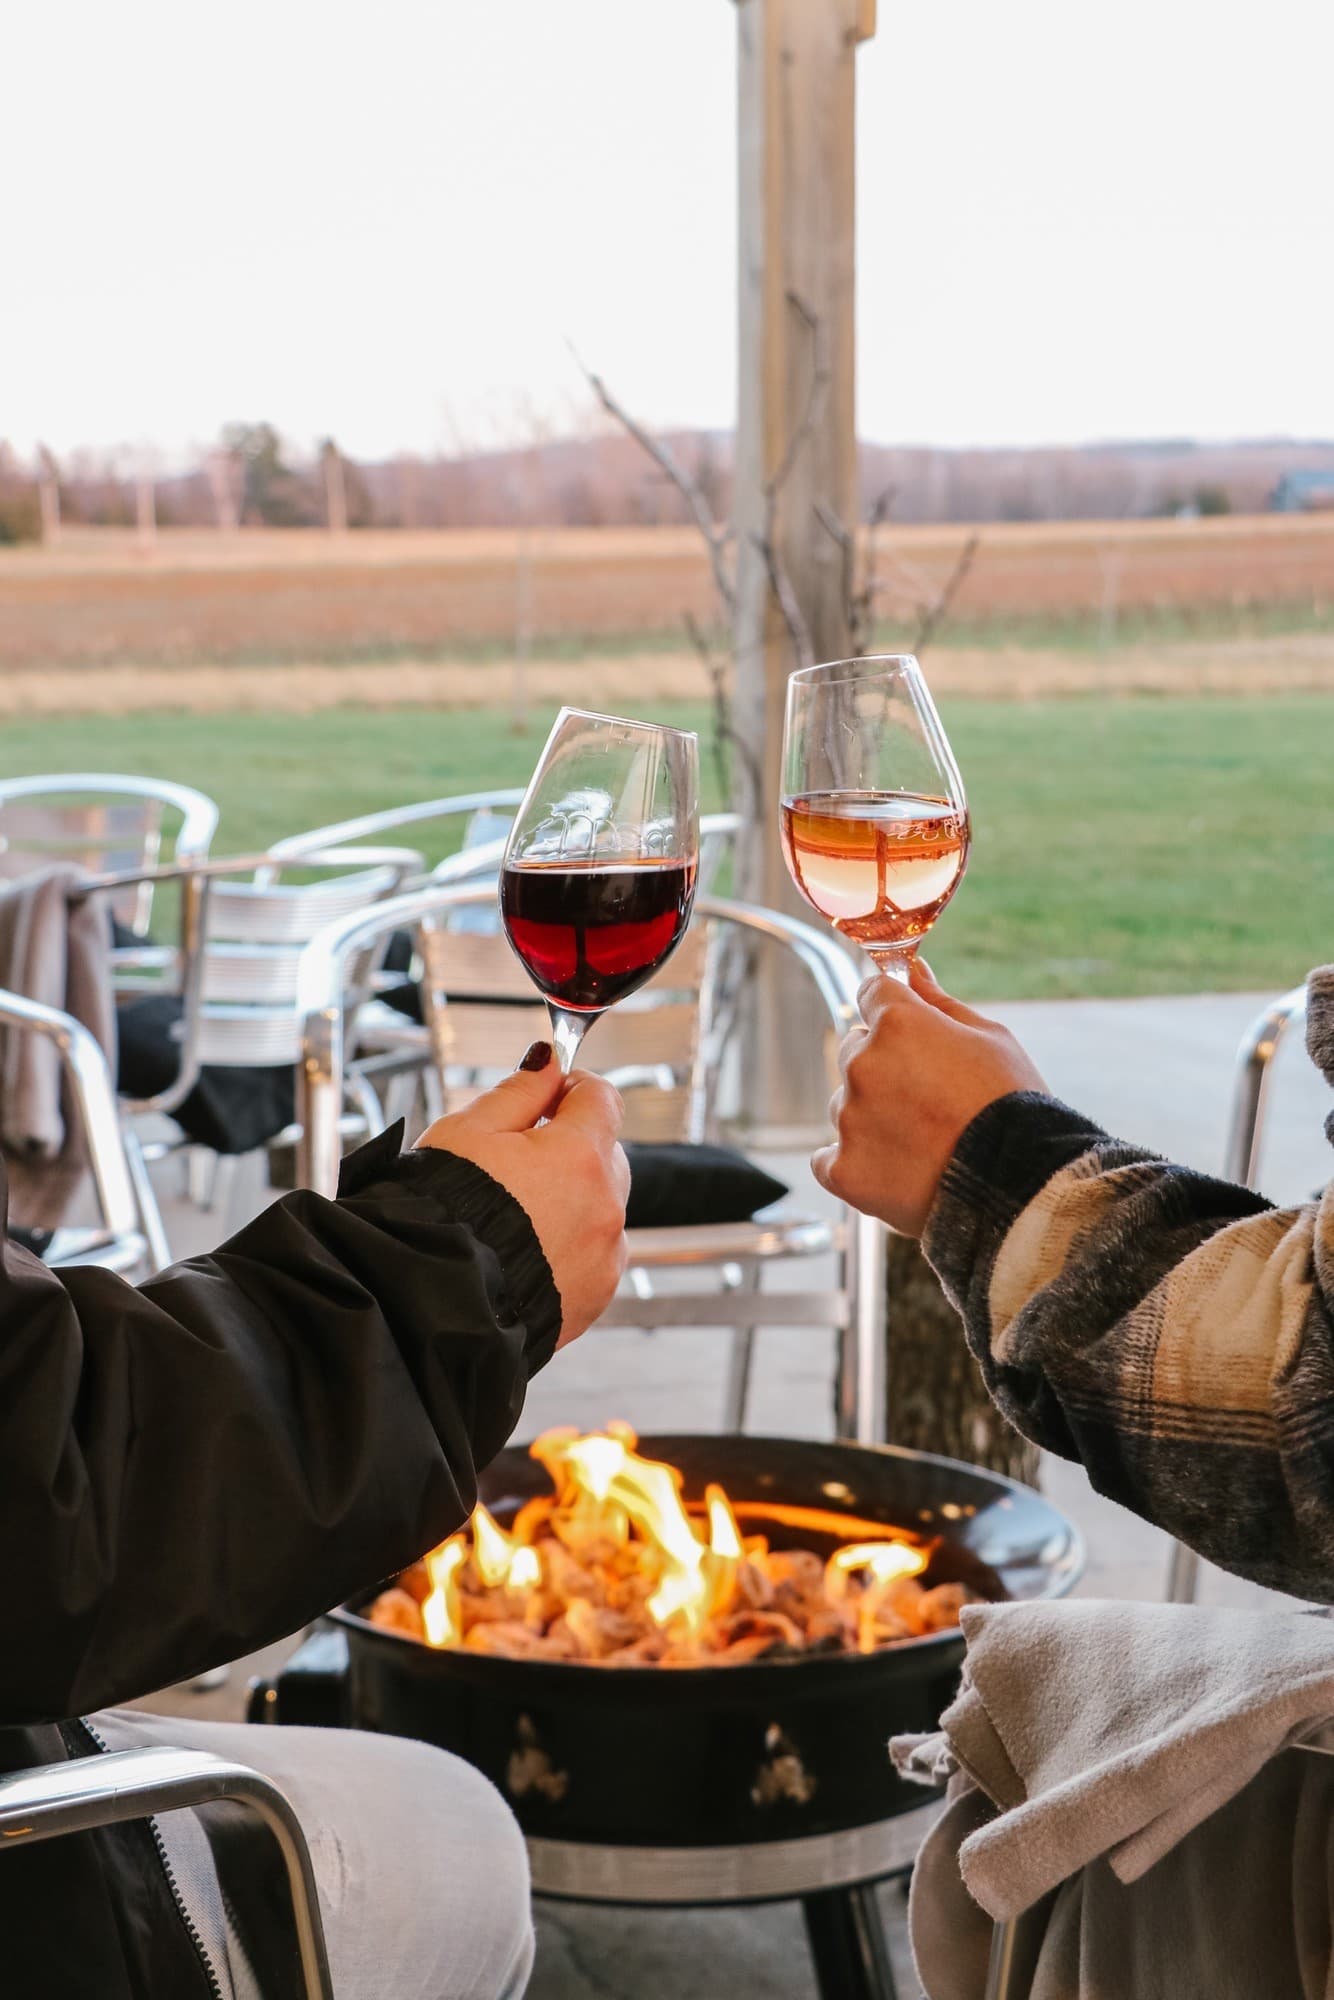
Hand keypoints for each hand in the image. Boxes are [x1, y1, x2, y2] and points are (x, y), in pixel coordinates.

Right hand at [415, 1045, 628, 1347]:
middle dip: (569, 1148)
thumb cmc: (440, 1216)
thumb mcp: (467, 1133)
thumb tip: (548, 1060)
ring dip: (570, 1201)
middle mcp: (605, 1206)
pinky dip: (568, 1247)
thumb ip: (519, 1091)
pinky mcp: (595, 1296)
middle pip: (604, 1154)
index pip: (602, 1097)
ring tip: (512, 1216)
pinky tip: (522, 1252)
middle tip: (514, 1161)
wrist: (429, 1305)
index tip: (548, 1095)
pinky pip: (592, 1255)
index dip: (572, 1088)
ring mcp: (604, 1256)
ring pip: (599, 1207)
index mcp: (579, 1156)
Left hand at [813, 960, 1047, 1236]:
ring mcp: (850, 1118)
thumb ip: (940, 1002)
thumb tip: (912, 969)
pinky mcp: (843, 1169)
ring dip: (871, 1116)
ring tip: (924, 1142)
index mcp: (898, 1023)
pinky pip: (829, 1159)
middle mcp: (863, 1064)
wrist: (1018, 1187)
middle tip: (930, 1098)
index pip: (872, 994)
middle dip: (883, 1066)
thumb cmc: (1013, 1107)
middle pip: (855, 1050)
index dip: (894, 1013)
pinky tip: (895, 1169)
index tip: (913, 1036)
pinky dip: (855, 1163)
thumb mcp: (991, 1039)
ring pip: (845, 1104)